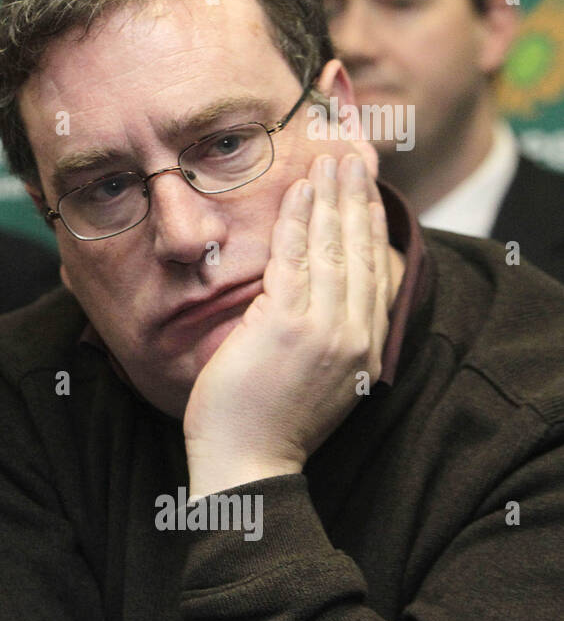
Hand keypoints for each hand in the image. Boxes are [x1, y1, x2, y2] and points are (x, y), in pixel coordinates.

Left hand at [182, 153, 391, 497]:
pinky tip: (299, 190)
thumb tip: (312, 302)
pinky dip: (300, 219)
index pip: (373, 273)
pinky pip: (297, 259)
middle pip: (362, 252)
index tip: (367, 189)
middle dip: (359, 198)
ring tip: (331, 158)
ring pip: (334, 248)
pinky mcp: (287, 326)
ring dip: (333, 197)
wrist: (247, 464)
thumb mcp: (315, 380)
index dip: (371, 225)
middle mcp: (354, 336)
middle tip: (355, 155)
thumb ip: (324, 339)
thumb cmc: (266, 424)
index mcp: (364, 349)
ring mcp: (324, 330)